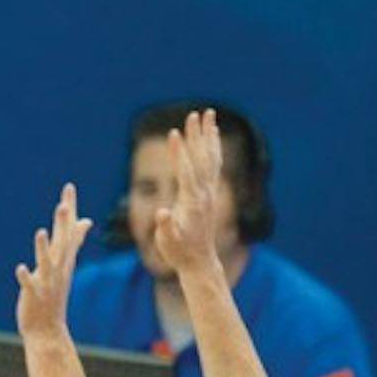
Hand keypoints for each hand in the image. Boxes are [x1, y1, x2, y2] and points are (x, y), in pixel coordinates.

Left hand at [15, 183, 91, 342]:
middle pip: (62, 243)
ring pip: (46, 263)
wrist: (48, 329)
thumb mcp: (65, 264)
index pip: (69, 229)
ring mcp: (47, 282)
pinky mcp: (34, 296)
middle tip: (64, 204)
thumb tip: (85, 220)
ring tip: (41, 232)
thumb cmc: (53, 294)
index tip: (68, 187)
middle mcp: (58, 269)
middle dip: (63, 225)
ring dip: (43, 248)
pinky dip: (25, 277)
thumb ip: (73, 241)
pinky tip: (19, 268)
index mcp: (63, 259)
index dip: (69, 208)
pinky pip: (30, 285)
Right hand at [151, 108, 223, 275]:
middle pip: (201, 159)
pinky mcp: (209, 193)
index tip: (174, 133)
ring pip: (210, 158)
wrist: (199, 262)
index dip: (179, 153)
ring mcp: (208, 192)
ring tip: (208, 114)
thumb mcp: (168, 243)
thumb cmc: (179, 252)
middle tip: (193, 114)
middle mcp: (204, 193)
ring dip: (208, 135)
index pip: (185, 171)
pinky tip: (212, 135)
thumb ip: (166, 227)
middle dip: (196, 136)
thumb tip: (163, 213)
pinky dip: (212, 147)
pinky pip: (213, 164)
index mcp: (192, 202)